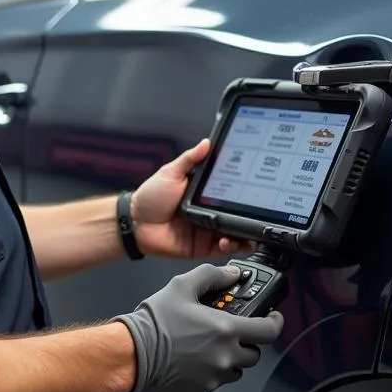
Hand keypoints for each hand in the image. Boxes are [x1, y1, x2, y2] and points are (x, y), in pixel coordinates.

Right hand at [113, 262, 284, 391]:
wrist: (132, 354)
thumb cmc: (155, 323)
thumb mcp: (183, 286)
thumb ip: (212, 276)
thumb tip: (231, 273)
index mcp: (225, 330)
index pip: (269, 331)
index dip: (275, 322)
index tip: (273, 318)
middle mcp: (225, 356)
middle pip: (254, 354)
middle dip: (246, 341)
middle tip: (230, 331)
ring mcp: (213, 378)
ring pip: (234, 370)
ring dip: (228, 358)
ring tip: (206, 346)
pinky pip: (214, 383)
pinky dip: (208, 373)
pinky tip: (191, 360)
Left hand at [130, 140, 251, 260]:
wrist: (135, 223)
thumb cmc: (150, 197)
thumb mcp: (171, 173)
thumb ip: (190, 159)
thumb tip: (206, 143)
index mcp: (203, 193)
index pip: (229, 191)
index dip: (242, 191)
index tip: (254, 187)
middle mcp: (209, 211)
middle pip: (236, 213)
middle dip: (248, 214)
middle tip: (255, 211)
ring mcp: (208, 229)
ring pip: (234, 232)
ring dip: (244, 232)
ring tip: (246, 229)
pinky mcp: (203, 246)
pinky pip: (223, 248)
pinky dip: (231, 246)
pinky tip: (228, 240)